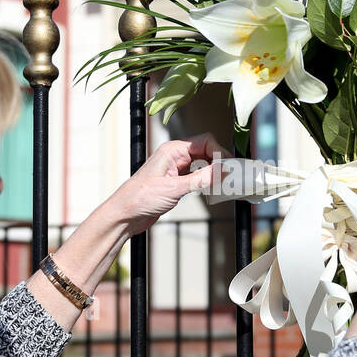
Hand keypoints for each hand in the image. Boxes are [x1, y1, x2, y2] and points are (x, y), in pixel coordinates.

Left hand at [106, 133, 229, 235]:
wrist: (125, 214)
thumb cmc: (141, 198)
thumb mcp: (175, 188)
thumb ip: (201, 179)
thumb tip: (223, 170)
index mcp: (173, 150)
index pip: (205, 141)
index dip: (220, 152)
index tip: (229, 167)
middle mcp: (175, 156)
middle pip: (206, 151)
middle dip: (219, 162)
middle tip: (230, 176)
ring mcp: (176, 168)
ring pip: (203, 164)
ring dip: (214, 172)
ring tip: (224, 183)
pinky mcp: (177, 181)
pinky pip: (197, 176)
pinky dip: (207, 181)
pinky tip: (213, 189)